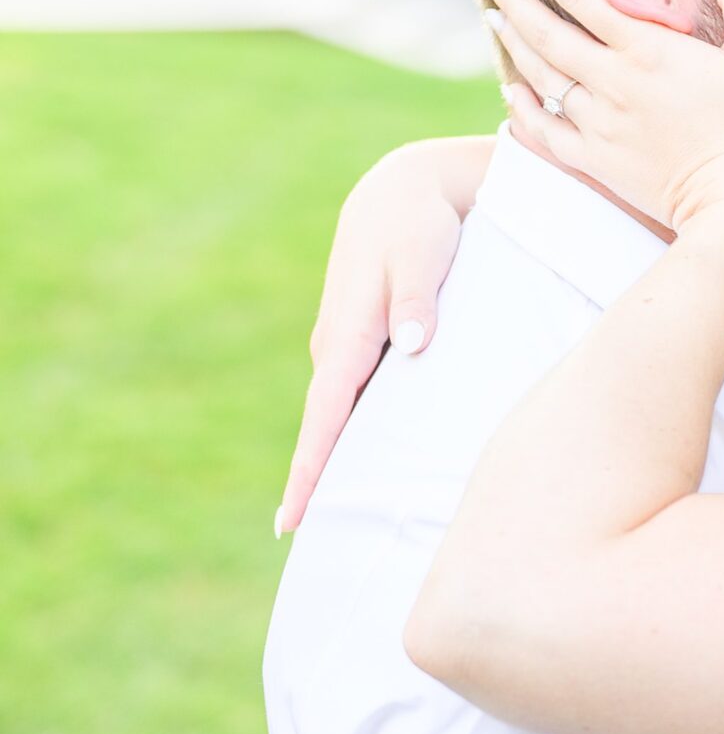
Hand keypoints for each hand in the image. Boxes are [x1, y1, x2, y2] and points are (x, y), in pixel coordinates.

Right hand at [275, 138, 485, 532]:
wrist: (404, 189)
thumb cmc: (418, 223)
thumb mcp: (421, 254)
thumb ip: (416, 299)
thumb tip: (409, 344)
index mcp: (350, 336)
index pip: (325, 418)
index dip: (310, 470)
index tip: (292, 519)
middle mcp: (340, 350)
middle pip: (328, 431)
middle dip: (317, 484)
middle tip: (313, 544)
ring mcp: (349, 348)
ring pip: (343, 416)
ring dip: (338, 461)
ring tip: (340, 520)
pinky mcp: (365, 344)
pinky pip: (358, 398)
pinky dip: (357, 429)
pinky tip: (369, 463)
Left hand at [485, 0, 723, 240]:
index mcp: (648, 51)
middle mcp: (613, 84)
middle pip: (549, 34)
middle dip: (516, 1)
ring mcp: (600, 126)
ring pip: (542, 77)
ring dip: (514, 43)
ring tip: (494, 17)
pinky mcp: (597, 162)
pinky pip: (546, 131)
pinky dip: (522, 108)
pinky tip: (510, 90)